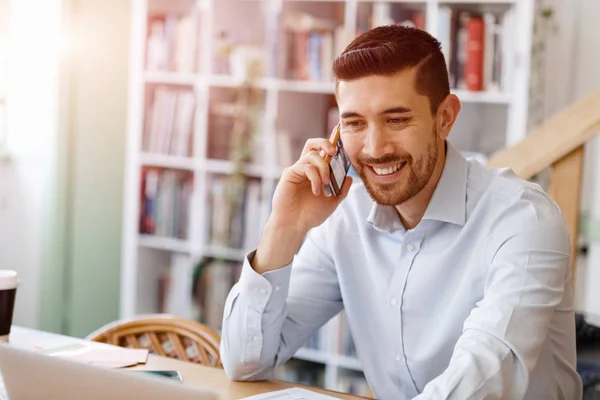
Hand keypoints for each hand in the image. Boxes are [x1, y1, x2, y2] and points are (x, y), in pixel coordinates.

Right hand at [252, 134, 352, 273]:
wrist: (294, 226)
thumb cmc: (309, 215)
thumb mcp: (331, 202)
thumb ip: (341, 190)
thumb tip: (349, 177)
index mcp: (314, 172)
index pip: (321, 152)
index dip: (330, 142)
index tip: (339, 135)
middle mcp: (304, 168)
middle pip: (312, 144)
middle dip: (324, 143)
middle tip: (334, 151)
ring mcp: (296, 170)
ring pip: (312, 155)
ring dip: (323, 168)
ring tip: (326, 184)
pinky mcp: (289, 174)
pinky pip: (305, 167)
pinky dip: (315, 178)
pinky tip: (316, 191)